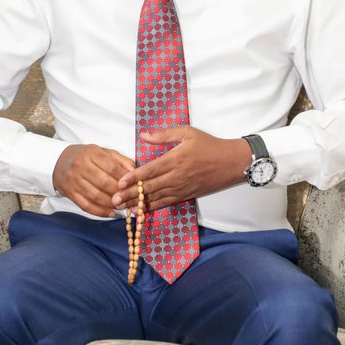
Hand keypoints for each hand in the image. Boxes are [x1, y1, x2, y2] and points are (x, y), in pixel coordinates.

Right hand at [53, 144, 134, 217]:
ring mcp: (73, 180)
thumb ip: (120, 160)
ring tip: (122, 206)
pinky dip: (100, 212)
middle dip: (119, 192)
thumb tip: (135, 172)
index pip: (111, 167)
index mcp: (91, 152)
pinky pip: (86, 205)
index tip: (134, 184)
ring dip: (111, 203)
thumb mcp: (103, 152)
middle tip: (130, 198)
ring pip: (95, 196)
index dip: (124, 178)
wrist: (60, 161)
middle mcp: (80, 166)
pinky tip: (110, 213)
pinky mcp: (69, 193)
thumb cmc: (86, 156)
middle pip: (104, 182)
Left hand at [112, 127, 249, 211]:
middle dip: (130, 195)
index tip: (120, 182)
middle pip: (150, 188)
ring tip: (122, 209)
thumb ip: (164, 134)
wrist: (231, 163)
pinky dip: (153, 208)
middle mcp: (177, 177)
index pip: (150, 170)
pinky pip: (166, 203)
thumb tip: (143, 135)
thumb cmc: (209, 145)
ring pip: (156, 198)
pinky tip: (141, 212)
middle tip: (114, 200)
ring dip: (138, 204)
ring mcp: (181, 188)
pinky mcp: (186, 196)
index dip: (134, 177)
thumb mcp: (187, 132)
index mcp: (175, 159)